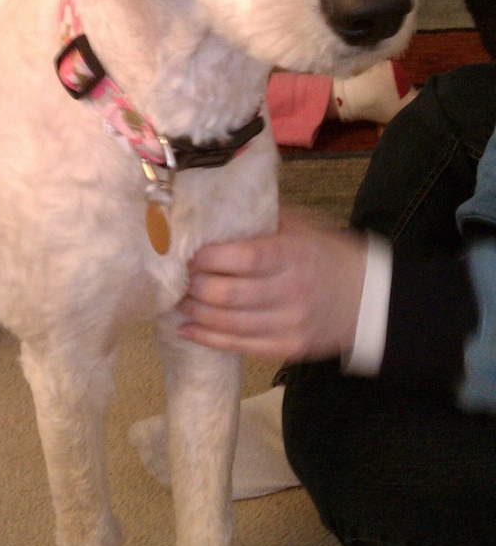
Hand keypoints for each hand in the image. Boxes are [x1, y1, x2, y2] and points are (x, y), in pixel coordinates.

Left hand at [177, 207, 366, 361]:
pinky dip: (207, 339)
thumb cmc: (327, 254)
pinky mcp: (286, 348)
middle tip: (179, 277)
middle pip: (227, 295)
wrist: (368, 298)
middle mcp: (290, 291)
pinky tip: (186, 329)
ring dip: (195, 312)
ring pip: (228, 324)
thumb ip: (264, 215)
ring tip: (178, 299)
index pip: (243, 258)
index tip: (189, 252)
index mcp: (292, 255)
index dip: (209, 258)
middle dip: (195, 286)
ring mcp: (289, 323)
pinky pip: (238, 346)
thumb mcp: (303, 226)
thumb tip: (219, 198)